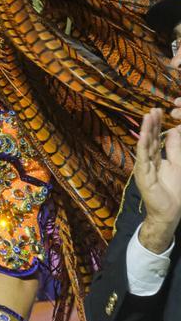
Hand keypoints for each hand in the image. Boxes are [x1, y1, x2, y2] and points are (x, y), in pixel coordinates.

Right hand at [134, 108, 180, 250]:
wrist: (169, 211)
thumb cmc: (173, 190)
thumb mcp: (178, 164)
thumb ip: (175, 148)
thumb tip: (174, 131)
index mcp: (156, 158)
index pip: (156, 138)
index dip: (157, 125)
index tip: (158, 110)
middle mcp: (148, 161)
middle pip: (150, 139)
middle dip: (151, 124)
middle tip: (153, 109)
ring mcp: (145, 168)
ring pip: (146, 146)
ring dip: (146, 131)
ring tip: (148, 116)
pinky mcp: (144, 176)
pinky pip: (144, 158)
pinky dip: (143, 146)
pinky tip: (144, 135)